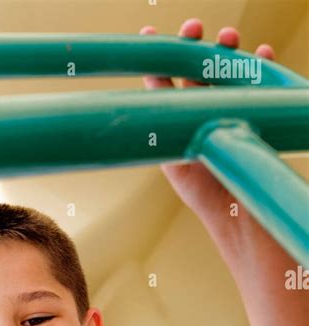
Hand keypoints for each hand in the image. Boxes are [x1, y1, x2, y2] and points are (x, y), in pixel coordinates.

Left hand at [139, 19, 274, 228]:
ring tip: (229, 38)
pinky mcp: (253, 115)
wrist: (237, 210)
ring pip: (227, 70)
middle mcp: (201, 112)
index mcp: (177, 120)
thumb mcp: (175, 154)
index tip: (148, 34)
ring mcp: (228, 111)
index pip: (164, 81)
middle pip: (197, 68)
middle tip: (195, 30)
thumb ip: (166, 124)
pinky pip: (258, 83)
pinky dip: (261, 67)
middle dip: (196, 46)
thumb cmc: (203, 189)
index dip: (158, 56)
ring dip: (228, 51)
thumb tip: (153, 90)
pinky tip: (262, 54)